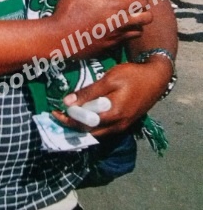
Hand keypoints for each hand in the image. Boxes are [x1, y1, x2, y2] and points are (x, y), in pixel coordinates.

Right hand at [52, 0, 151, 58]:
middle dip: (143, 12)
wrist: (59, 37)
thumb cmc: (70, 9)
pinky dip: (123, 35)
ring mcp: (117, 37)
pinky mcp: (110, 48)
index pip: (143, 1)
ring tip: (123, 19)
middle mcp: (122, 22)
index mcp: (118, 6)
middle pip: (147, 18)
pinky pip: (124, 41)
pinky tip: (110, 30)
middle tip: (131, 8)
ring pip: (138, 32)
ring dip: (135, 24)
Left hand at [52, 57, 171, 135]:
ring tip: (67, 116)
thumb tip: (67, 102)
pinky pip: (103, 129)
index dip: (68, 120)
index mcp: (113, 115)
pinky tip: (83, 116)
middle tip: (58, 115)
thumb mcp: (109, 79)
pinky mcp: (124, 123)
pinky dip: (90, 125)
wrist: (155, 78)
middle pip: (88, 132)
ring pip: (96, 133)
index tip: (55, 112)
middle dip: (71, 125)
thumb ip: (89, 93)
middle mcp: (117, 126)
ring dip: (80, 126)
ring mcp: (121, 126)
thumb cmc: (132, 76)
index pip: (84, 124)